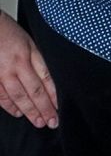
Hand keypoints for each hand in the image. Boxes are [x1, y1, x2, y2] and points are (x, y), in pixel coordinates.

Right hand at [0, 11, 58, 126]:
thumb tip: (51, 81)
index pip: (45, 79)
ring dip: (29, 111)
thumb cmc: (8, 33)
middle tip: (52, 122)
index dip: (54, 96)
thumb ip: (39, 60)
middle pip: (34, 91)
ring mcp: (1, 73)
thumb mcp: (29, 42)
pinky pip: (1, 96)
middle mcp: (15, 65)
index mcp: (28, 55)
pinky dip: (9, 106)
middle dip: (44, 109)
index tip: (60, 108)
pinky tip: (18, 112)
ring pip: (17, 96)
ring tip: (38, 122)